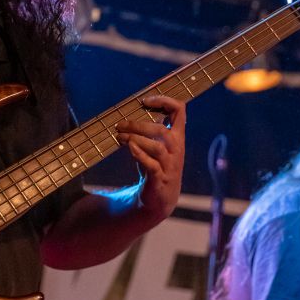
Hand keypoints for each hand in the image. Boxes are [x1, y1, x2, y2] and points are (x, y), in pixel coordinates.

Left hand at [115, 95, 185, 223]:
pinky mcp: (160, 179)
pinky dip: (140, 155)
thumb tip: (131, 110)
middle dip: (138, 125)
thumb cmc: (156, 166)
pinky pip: (152, 165)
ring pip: (156, 147)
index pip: (179, 110)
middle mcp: (176, 149)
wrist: (160, 199)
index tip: (145, 100)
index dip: (164, 100)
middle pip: (161, 130)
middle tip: (120, 124)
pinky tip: (130, 147)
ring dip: (135, 138)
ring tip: (120, 136)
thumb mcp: (156, 145)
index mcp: (177, 137)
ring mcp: (169, 165)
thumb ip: (150, 129)